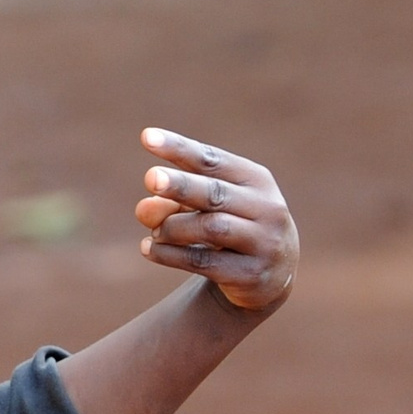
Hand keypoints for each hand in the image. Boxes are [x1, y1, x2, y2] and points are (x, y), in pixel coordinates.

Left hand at [133, 128, 296, 310]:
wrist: (267, 276)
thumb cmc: (227, 228)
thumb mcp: (200, 210)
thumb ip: (169, 203)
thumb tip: (144, 206)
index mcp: (256, 180)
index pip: (213, 160)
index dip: (180, 149)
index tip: (147, 136)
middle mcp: (268, 208)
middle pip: (216, 193)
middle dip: (181, 185)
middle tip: (151, 178)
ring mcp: (265, 242)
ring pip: (211, 228)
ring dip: (172, 227)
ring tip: (154, 232)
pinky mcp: (252, 274)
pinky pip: (203, 262)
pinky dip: (169, 254)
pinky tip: (148, 248)